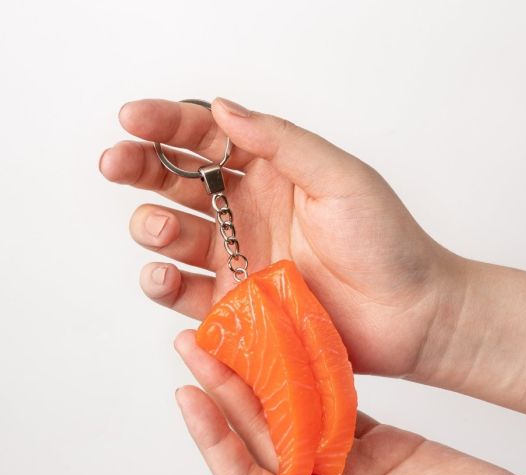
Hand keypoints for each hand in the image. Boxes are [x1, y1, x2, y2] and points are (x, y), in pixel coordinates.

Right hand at [99, 97, 461, 375]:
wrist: (409, 314)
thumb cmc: (385, 242)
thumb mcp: (339, 177)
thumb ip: (280, 143)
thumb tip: (221, 108)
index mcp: (270, 173)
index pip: (206, 139)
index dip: (165, 125)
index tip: (132, 120)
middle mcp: (246, 213)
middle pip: (176, 183)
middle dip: (139, 168)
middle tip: (116, 163)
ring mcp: (238, 260)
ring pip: (174, 238)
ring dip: (153, 228)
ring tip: (163, 230)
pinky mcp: (236, 308)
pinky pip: (187, 294)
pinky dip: (165, 285)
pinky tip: (165, 276)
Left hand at [172, 329, 525, 474]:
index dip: (215, 440)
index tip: (189, 396)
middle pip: (259, 441)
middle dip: (225, 395)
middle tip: (194, 347)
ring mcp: (345, 466)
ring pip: (289, 417)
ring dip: (259, 382)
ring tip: (232, 339)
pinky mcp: (373, 441)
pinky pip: (330, 404)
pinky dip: (309, 377)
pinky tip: (287, 349)